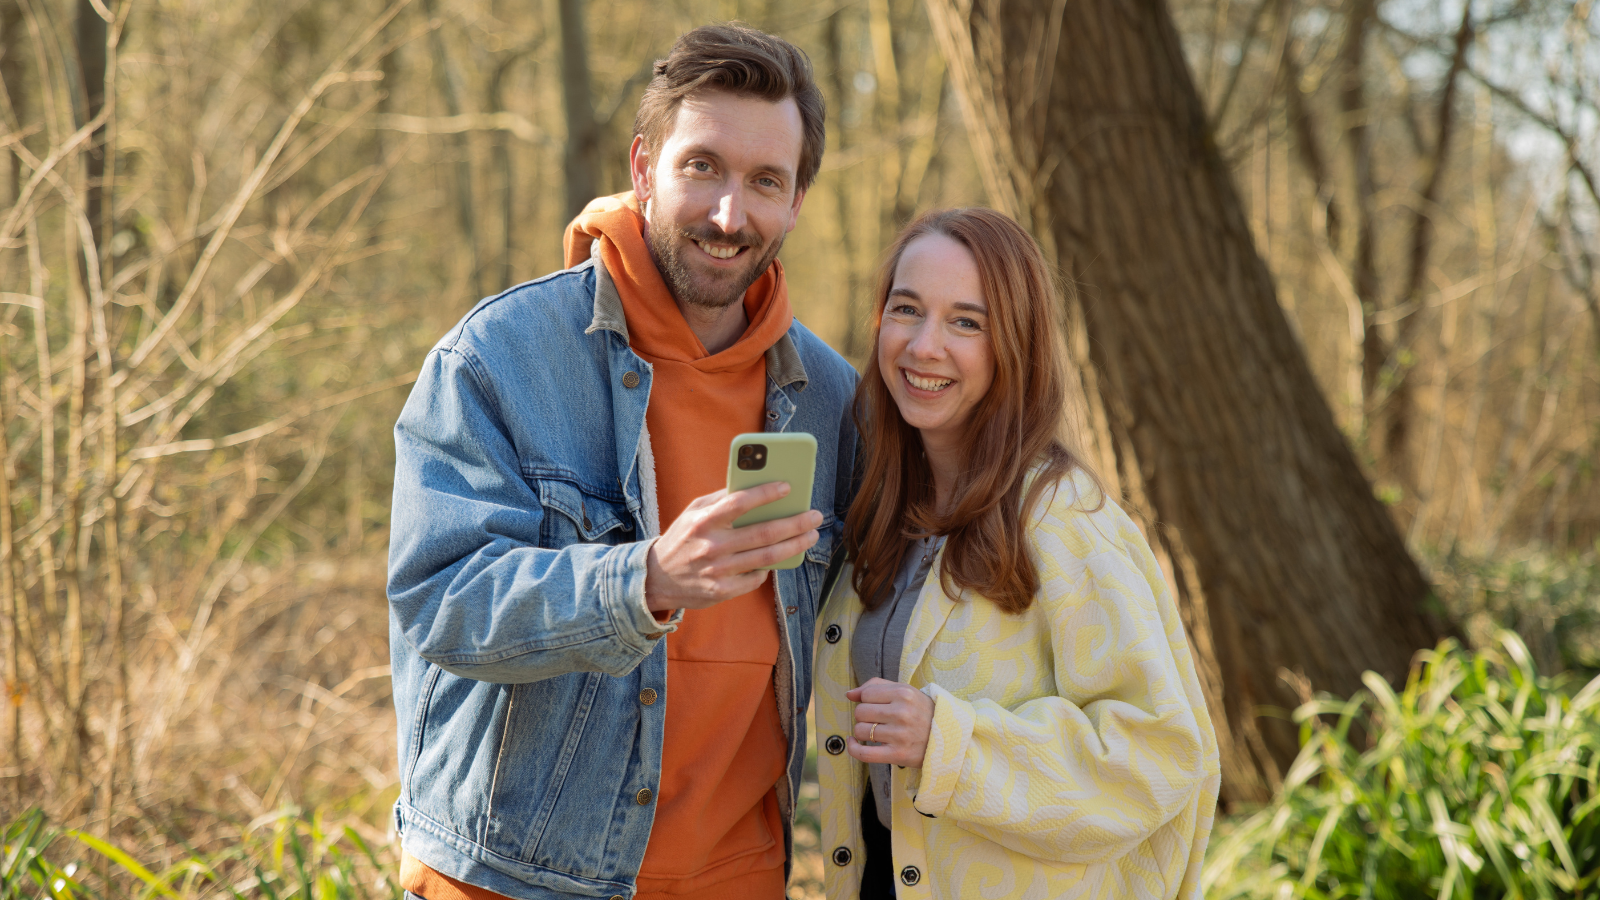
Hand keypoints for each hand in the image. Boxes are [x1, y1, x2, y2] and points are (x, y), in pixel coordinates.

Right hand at [644, 482, 821, 611]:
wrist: (656, 578)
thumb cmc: (682, 538)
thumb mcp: (693, 512)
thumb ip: (721, 499)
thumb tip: (756, 487)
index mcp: (703, 521)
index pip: (740, 503)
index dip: (766, 494)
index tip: (788, 487)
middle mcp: (712, 546)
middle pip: (764, 533)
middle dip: (795, 523)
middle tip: (815, 516)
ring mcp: (718, 571)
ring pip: (767, 558)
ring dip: (794, 546)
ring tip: (810, 535)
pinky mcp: (722, 591)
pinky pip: (756, 577)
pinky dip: (770, 567)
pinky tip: (781, 558)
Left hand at [846, 677, 933, 767]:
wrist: (949, 739)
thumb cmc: (922, 713)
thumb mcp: (906, 692)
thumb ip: (876, 687)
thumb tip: (849, 694)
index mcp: (904, 693)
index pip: (866, 694)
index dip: (865, 700)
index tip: (875, 706)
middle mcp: (902, 712)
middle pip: (861, 712)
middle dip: (863, 716)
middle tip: (876, 720)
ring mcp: (900, 735)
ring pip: (860, 731)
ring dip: (862, 732)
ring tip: (874, 732)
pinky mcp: (898, 755)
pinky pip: (864, 753)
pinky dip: (854, 749)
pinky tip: (854, 743)